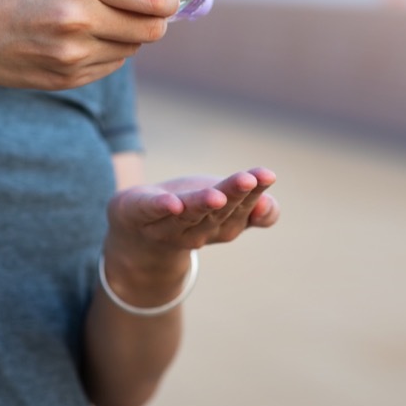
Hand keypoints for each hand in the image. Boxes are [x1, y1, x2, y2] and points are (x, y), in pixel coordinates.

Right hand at [0, 0, 179, 97]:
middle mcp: (78, 18)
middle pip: (154, 29)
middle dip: (154, 17)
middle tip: (137, 6)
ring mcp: (72, 53)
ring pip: (133, 48)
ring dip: (126, 34)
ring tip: (93, 19)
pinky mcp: (67, 78)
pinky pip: (111, 65)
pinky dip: (106, 51)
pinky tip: (76, 38)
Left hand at [103, 168, 279, 273]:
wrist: (138, 230)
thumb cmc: (192, 211)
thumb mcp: (230, 203)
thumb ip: (261, 209)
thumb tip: (268, 205)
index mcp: (223, 227)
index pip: (244, 209)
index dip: (256, 192)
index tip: (267, 175)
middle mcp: (199, 230)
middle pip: (219, 210)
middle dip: (234, 194)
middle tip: (248, 180)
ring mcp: (167, 225)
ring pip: (188, 213)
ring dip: (202, 204)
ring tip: (217, 195)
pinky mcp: (139, 212)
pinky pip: (151, 210)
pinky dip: (162, 207)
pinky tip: (172, 204)